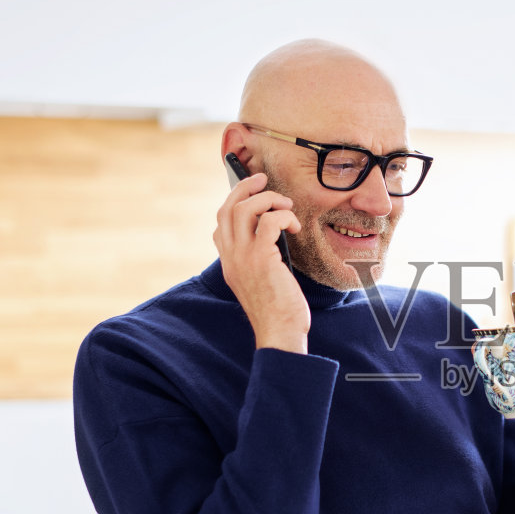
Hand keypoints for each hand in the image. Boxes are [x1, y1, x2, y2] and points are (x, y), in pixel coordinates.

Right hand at [213, 172, 308, 352]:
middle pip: (228, 208)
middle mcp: (231, 257)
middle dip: (245, 187)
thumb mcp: (260, 283)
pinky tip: (294, 227)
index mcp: (229, 263)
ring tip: (286, 206)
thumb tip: (274, 237)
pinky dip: (283, 216)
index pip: (220, 224)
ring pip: (244, 208)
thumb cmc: (278, 312)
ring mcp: (243, 257)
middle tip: (264, 180)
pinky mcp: (262, 259)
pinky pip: (268, 221)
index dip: (233, 202)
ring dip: (268, 199)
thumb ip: (259, 261)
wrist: (280, 334)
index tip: (250, 193)